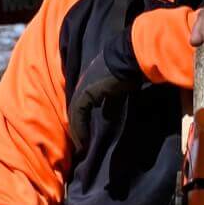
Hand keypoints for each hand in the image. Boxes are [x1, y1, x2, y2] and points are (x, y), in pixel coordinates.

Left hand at [68, 33, 144, 153]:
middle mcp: (82, 85)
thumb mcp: (118, 90)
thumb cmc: (128, 70)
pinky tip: (83, 140)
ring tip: (81, 146)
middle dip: (77, 129)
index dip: (81, 122)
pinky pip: (78, 114)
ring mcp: (82, 88)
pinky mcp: (85, 93)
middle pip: (75, 111)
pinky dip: (80, 128)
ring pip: (74, 114)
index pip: (80, 106)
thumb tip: (108, 116)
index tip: (85, 137)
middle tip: (80, 145)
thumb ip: (111, 103)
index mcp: (89, 83)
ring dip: (77, 132)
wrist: (129, 57)